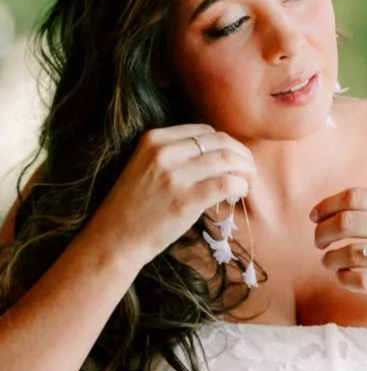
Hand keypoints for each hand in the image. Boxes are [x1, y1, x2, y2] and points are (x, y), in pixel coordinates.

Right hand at [94, 124, 257, 276]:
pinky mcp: (185, 200)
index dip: (226, 143)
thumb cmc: (135, 205)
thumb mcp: (148, 166)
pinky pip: (227, 183)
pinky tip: (239, 193)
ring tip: (247, 181)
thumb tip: (222, 152)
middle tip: (248, 170)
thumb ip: (177, 153)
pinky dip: (241, 185)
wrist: (113, 239)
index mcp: (154, 139)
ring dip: (246, 169)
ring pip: (228, 159)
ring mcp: (175, 176)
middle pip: (221, 141)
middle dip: (241, 154)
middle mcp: (164, 152)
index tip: (232, 158)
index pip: (205, 131)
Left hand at [311, 187, 366, 311]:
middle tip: (319, 242)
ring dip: (329, 259)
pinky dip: (344, 278)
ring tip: (329, 261)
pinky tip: (344, 276)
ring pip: (349, 254)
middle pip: (346, 222)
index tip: (314, 217)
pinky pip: (361, 280)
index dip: (327, 206)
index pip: (354, 197)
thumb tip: (330, 209)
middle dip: (322, 233)